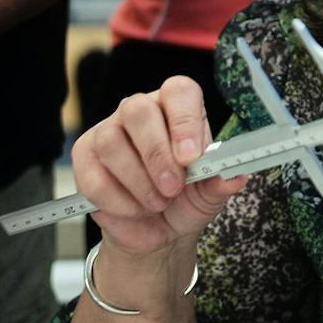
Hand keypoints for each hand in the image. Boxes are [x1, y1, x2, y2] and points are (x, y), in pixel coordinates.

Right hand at [72, 77, 245, 262]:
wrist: (158, 231)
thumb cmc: (186, 200)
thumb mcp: (209, 194)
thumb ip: (221, 182)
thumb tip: (236, 176)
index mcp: (178, 108)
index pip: (178, 91)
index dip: (185, 120)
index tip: (191, 156)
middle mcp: (141, 111)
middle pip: (138, 111)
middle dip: (156, 154)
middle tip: (173, 187)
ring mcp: (108, 131)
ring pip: (112, 142)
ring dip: (138, 181)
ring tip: (158, 203)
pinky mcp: (85, 159)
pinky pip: (93, 175)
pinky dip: (118, 200)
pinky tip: (136, 209)